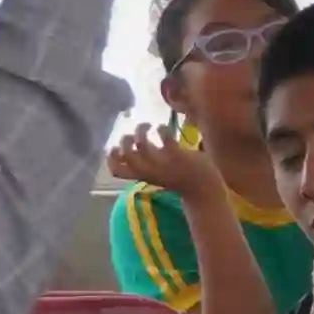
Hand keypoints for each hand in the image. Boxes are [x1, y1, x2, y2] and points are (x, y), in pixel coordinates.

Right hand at [105, 122, 226, 205]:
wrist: (203, 188)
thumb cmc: (180, 179)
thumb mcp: (158, 173)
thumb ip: (146, 162)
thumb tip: (135, 144)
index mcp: (142, 176)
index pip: (116, 170)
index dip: (110, 158)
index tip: (114, 147)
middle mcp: (149, 171)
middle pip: (126, 154)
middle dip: (125, 140)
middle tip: (134, 135)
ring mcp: (163, 163)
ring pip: (142, 144)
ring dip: (141, 130)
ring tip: (149, 125)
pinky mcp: (177, 155)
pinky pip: (164, 137)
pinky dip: (162, 129)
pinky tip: (165, 129)